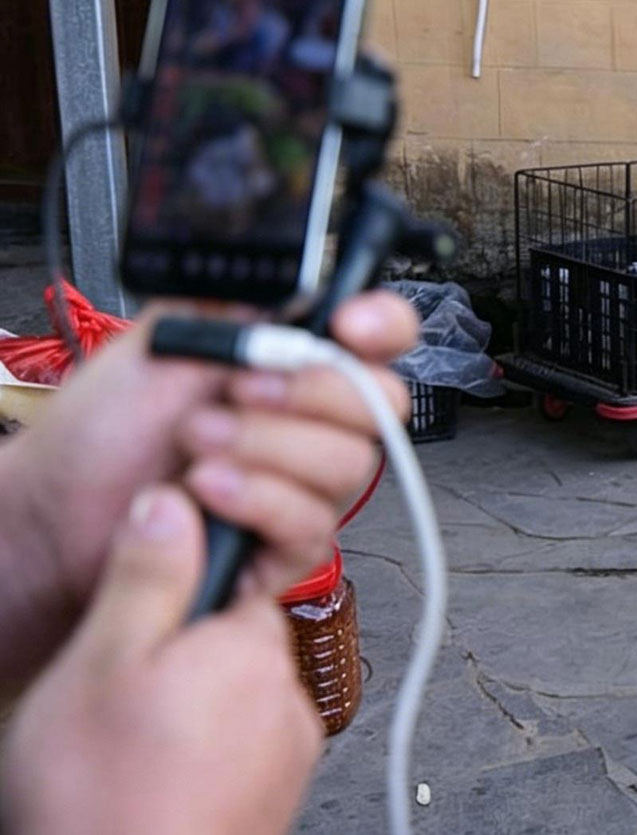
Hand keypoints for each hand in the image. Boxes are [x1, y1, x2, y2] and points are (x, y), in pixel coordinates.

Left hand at [0, 292, 417, 677]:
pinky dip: (257, 500)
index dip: (384, 324)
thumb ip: (241, 310)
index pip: (380, 335)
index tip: (348, 324)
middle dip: (310, 392)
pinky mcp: (287, 543)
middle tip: (237, 390)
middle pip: (381, 402)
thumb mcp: (165, 337)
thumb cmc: (101, 428)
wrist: (55, 507)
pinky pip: (312, 522)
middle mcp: (311, 421)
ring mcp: (304, 483)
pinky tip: (205, 491)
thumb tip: (302, 291)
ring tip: (195, 444)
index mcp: (293, 359)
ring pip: (349, 465)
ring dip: (267, 448)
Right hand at [0, 485, 320, 834]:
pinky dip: (188, 781)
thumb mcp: (102, 661)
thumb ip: (147, 577)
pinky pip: (228, 775)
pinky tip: (139, 805)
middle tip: (104, 709)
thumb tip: (175, 504)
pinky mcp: (269, 820)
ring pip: (226, 718)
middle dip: (171, 670)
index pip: (232, 586)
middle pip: (227, 654)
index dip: (173, 597)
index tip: (129, 624)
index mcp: (253, 650)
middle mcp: (287, 704)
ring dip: (178, 729)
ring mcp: (285, 768)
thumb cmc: (104, 806)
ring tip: (115, 768)